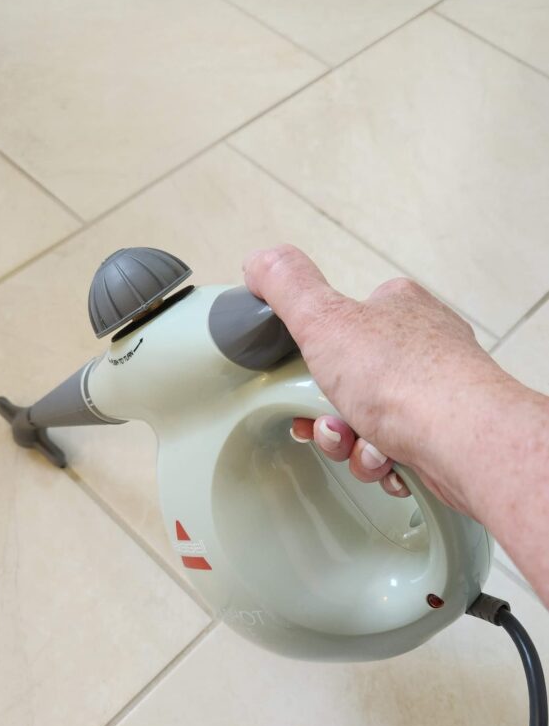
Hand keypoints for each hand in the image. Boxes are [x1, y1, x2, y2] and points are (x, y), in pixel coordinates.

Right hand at [242, 244, 506, 514]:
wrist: (463, 440)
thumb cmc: (406, 379)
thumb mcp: (326, 320)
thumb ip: (288, 287)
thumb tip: (261, 261)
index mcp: (396, 308)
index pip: (341, 324)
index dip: (313, 358)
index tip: (301, 380)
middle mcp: (421, 346)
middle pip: (349, 383)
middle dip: (331, 416)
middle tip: (332, 424)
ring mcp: (435, 392)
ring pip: (370, 424)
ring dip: (355, 446)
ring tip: (367, 448)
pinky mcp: (444, 435)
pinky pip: (396, 453)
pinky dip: (385, 464)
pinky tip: (391, 463)